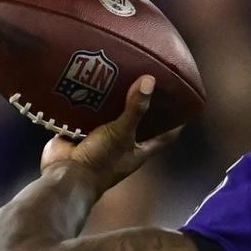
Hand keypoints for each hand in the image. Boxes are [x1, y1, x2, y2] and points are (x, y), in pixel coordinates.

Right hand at [40, 76, 181, 194]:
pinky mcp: (82, 133)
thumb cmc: (101, 161)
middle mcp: (124, 144)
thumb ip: (135, 110)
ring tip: (120, 75)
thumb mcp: (121, 133)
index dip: (176, 122)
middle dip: (142, 104)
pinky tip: (92, 83)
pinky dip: (90, 102)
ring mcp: (102, 138)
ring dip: (114, 100)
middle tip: (148, 79)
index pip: (166, 135)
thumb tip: (150, 81)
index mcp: (140, 149)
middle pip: (139, 121)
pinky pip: (88, 114)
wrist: (66, 175)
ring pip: (112, 116)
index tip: (184, 103)